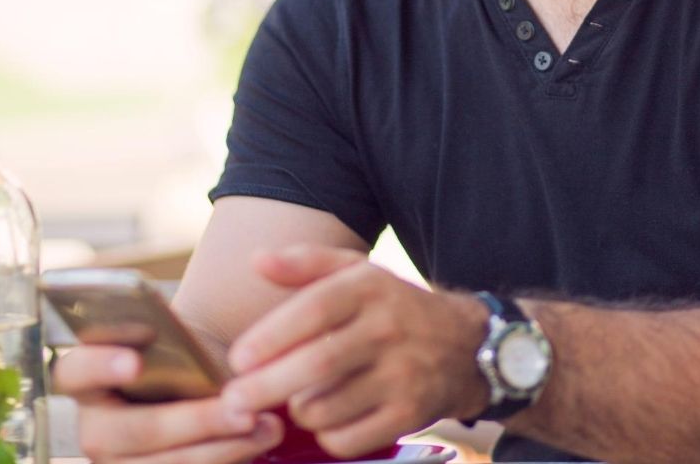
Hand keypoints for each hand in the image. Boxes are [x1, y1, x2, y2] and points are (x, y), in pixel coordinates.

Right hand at [53, 344, 284, 462]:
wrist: (196, 379)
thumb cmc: (185, 352)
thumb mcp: (176, 339)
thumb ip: (173, 340)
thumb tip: (193, 351)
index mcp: (88, 377)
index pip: (73, 371)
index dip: (99, 367)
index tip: (135, 363)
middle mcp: (95, 427)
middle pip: (132, 431)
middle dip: (193, 422)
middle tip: (242, 410)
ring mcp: (116, 463)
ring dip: (219, 448)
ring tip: (268, 425)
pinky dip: (225, 460)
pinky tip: (260, 440)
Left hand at [221, 244, 488, 458]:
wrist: (465, 344)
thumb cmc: (392, 306)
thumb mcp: (357, 273)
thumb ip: (306, 264)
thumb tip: (257, 261)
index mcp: (371, 286)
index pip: (315, 308)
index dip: (272, 335)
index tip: (237, 359)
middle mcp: (389, 327)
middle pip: (317, 364)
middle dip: (266, 387)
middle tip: (234, 402)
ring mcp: (403, 373)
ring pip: (326, 407)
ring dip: (298, 411)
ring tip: (297, 399)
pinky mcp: (411, 414)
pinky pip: (347, 439)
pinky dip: (326, 435)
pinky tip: (329, 417)